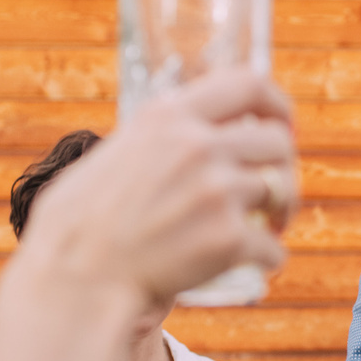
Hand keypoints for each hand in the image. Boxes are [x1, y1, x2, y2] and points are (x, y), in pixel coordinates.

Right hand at [16, 65, 294, 315]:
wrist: (75, 275)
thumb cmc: (83, 222)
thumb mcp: (117, 152)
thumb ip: (163, 138)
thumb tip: (200, 131)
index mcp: (169, 116)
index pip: (248, 84)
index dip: (277, 103)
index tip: (284, 124)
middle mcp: (198, 146)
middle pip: (278, 142)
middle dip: (283, 168)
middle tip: (273, 194)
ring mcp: (216, 191)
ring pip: (283, 190)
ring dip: (282, 213)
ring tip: (268, 228)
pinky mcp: (227, 239)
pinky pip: (274, 247)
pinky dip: (270, 258)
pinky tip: (256, 264)